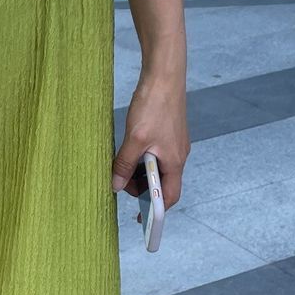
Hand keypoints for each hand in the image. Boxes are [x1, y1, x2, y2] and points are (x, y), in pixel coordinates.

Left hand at [112, 69, 188, 205]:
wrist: (164, 75)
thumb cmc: (154, 105)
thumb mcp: (135, 139)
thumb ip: (125, 164)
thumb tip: (116, 185)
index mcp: (175, 161)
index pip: (169, 197)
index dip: (156, 211)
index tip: (141, 220)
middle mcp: (178, 155)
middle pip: (162, 183)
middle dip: (142, 188)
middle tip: (120, 182)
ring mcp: (174, 143)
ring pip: (157, 168)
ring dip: (140, 171)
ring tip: (122, 165)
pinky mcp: (168, 133)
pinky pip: (156, 154)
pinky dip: (143, 157)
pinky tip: (129, 149)